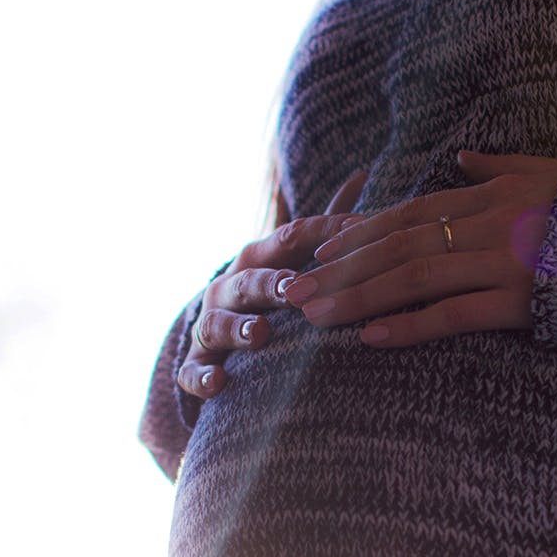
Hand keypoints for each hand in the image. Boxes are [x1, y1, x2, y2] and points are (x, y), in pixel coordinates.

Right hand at [177, 169, 367, 399]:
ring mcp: (211, 324)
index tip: (354, 235)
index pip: (290, 238)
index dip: (321, 235)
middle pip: (249, 281)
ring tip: (262, 334)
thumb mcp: (294, 255)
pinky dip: (204, 378)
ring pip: (219, 324)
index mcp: (259, 259)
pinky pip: (194, 372)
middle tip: (295, 289)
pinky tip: (220, 383)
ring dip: (239, 328)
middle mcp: (229, 287)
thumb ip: (325, 224)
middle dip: (270, 284)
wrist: (217, 336)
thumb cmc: (270, 291)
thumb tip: (362, 172)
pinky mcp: (198, 363)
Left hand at [287, 150, 556, 346]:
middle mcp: (485, 224)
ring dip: (357, 298)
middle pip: (396, 246)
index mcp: (488, 196)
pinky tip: (371, 338)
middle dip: (340, 270)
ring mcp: (500, 263)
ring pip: (412, 278)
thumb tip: (463, 157)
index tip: (321, 252)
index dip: (360, 234)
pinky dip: (409, 326)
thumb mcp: (548, 171)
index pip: (408, 214)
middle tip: (294, 290)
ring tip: (315, 316)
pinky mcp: (518, 302)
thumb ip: (499, 166)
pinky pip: (452, 315)